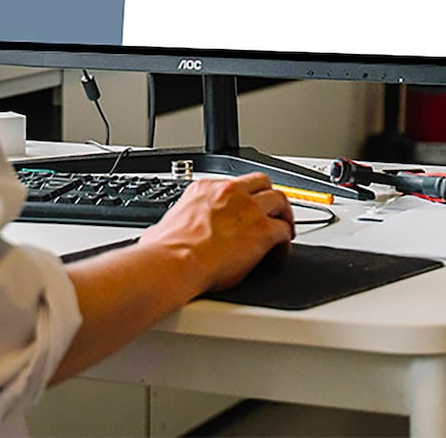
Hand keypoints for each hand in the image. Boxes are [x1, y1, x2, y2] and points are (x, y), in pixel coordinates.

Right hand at [138, 174, 294, 293]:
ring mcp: (249, 210)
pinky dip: (286, 241)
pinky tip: (281, 251)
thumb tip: (160, 234)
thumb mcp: (163, 224)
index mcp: (205, 189)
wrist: (175, 262)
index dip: (242, 197)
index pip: (233, 184)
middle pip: (261, 182)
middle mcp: (230, 193)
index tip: (244, 208)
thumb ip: (172, 224)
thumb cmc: (166, 250)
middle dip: (268, 196)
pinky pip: (284, 231)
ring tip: (284, 227)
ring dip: (283, 214)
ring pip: (279, 200)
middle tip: (271, 211)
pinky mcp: (263, 231)